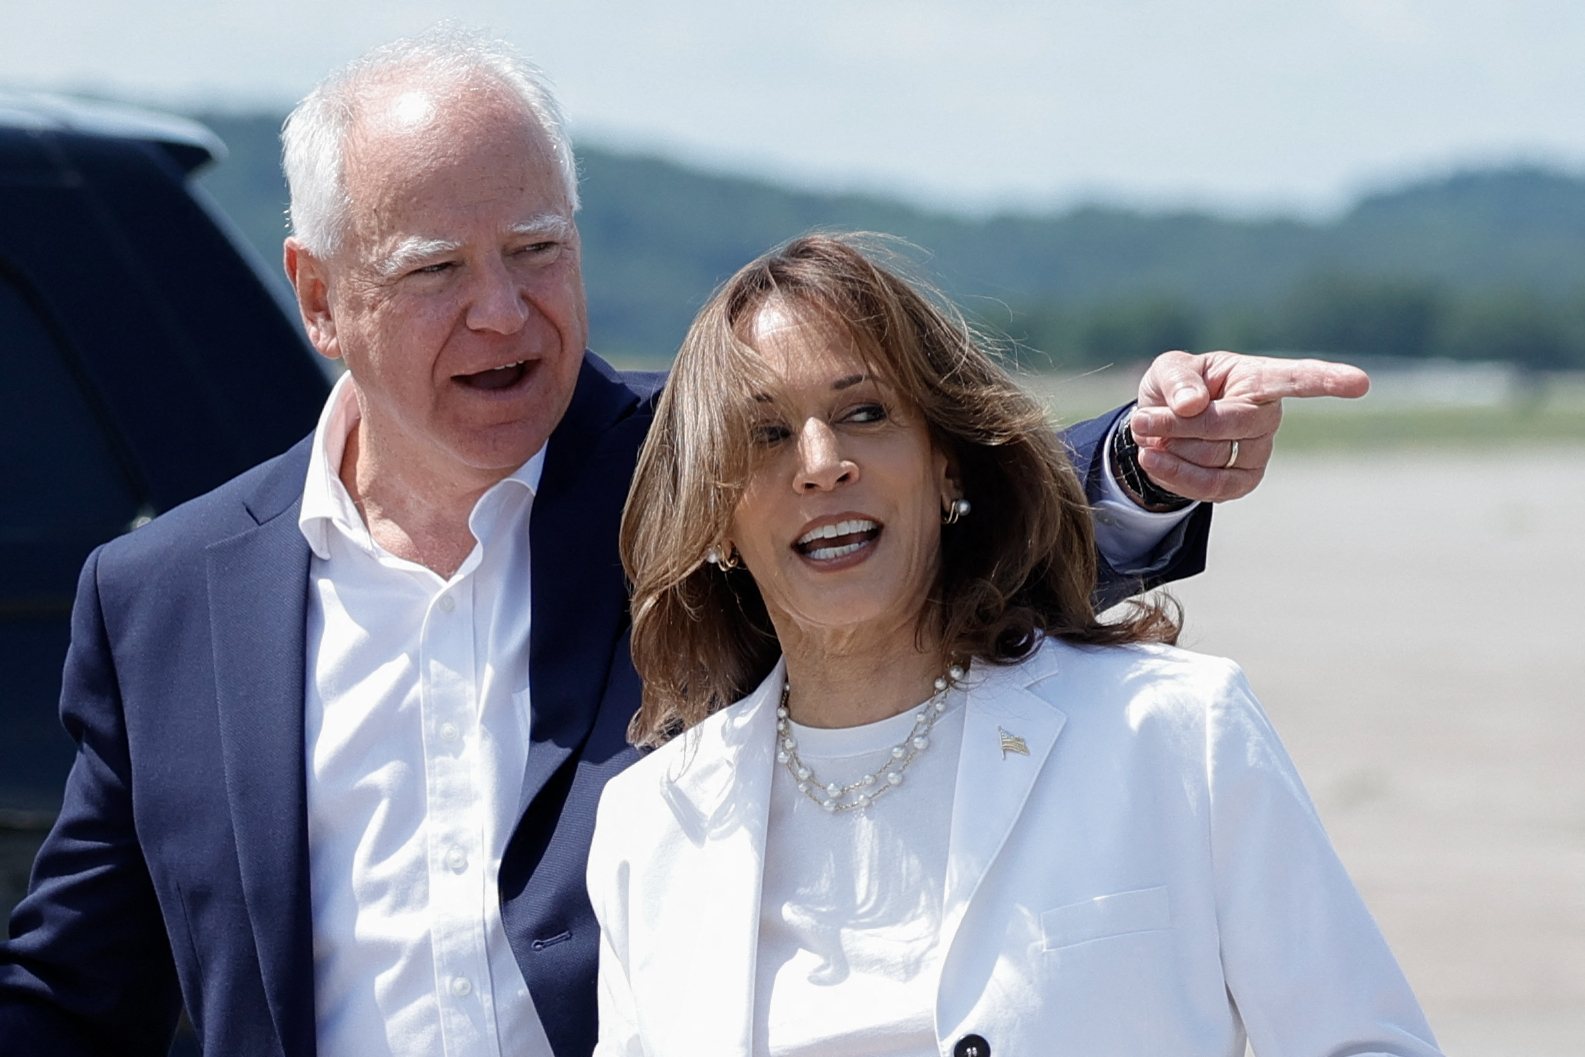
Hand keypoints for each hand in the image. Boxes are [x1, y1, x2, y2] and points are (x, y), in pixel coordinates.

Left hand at [1126, 350, 1369, 502]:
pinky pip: (1213, 488)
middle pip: (1230, 423)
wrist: (1160, 426)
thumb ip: (1177, 380)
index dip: (1325, 380)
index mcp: (1255, 377)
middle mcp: (1267, 414)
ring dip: (1170, 449)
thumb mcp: (1166, 371)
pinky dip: (1176, 476)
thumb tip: (1193, 404)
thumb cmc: (1174, 388)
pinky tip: (1155, 460)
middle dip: (1177, 424)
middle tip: (1140, 418)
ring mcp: (1259, 451)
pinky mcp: (1244, 481)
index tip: (1360, 384)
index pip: (1293, 378)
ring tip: (1149, 434)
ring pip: (1214, 457)